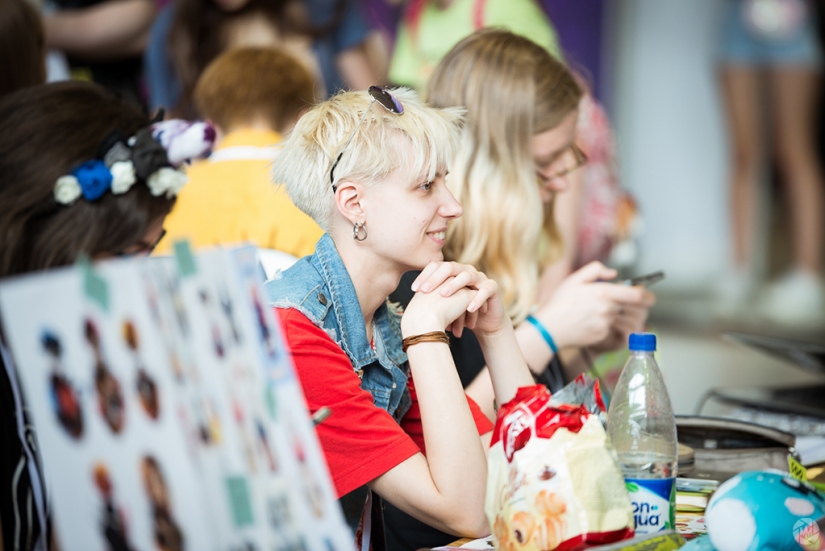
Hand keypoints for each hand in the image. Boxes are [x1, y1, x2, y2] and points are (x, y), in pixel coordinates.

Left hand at [406, 262, 507, 336]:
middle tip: (425, 290)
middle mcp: (465, 270)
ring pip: (467, 276)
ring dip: (454, 285)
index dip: (425, 276)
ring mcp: (480, 277)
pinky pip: (486, 290)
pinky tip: (469, 308)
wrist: (484, 322)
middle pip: (450, 268)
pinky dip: (477, 299)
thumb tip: (410, 305)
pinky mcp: (492, 287)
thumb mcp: (444, 305)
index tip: (414, 289)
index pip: (436, 267)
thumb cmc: (461, 312)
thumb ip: (432, 300)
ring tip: (444, 295)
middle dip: (436, 278)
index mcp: (452, 272)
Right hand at [536, 262, 654, 349]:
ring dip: (614, 315)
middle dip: (629, 305)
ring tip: (597, 312)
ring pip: (619, 318)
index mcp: (603, 293)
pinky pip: (610, 329)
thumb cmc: (560, 302)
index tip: (644, 294)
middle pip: (630, 307)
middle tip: (623, 303)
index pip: (636, 295)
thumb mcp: (575, 278)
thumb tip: (614, 274)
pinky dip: (604, 325)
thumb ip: (596, 270)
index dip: (643, 294)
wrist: (549, 328)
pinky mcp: (602, 336)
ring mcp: (606, 324)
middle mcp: (608, 309)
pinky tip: (589, 322)